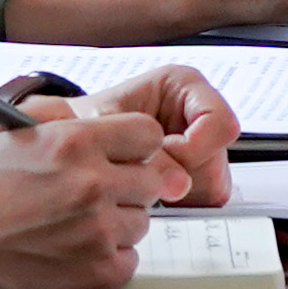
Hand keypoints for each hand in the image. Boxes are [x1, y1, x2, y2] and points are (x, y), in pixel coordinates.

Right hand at [0, 94, 184, 288]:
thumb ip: (49, 109)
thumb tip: (84, 114)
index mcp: (74, 143)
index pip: (148, 134)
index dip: (134, 146)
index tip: (121, 157)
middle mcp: (93, 186)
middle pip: (150, 181)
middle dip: (127, 186)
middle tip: (96, 196)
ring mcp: (98, 234)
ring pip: (140, 223)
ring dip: (116, 224)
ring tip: (72, 229)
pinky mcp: (97, 276)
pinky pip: (127, 260)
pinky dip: (106, 260)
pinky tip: (70, 256)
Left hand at [84, 65, 236, 203]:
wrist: (69, 145)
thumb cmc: (83, 123)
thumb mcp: (108, 130)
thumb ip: (146, 155)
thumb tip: (180, 186)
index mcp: (184, 85)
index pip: (219, 123)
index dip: (193, 147)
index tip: (159, 157)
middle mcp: (198, 113)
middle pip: (218, 156)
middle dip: (183, 174)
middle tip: (144, 174)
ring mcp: (200, 145)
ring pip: (214, 182)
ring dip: (180, 192)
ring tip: (143, 183)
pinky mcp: (195, 172)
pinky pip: (204, 198)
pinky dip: (178, 203)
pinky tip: (151, 194)